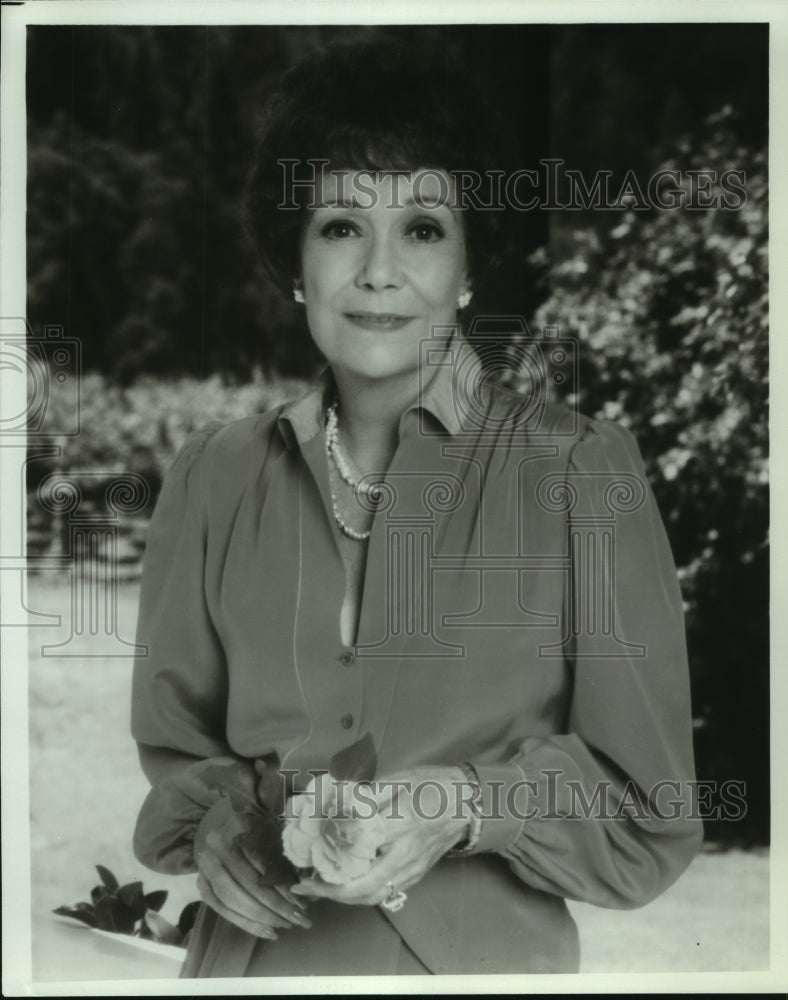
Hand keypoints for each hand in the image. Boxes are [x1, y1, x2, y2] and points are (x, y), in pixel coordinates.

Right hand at [195, 806, 311, 938]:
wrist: (222, 830)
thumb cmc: (258, 830)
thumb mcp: (275, 832)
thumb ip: (288, 856)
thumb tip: (306, 887)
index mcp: (237, 825)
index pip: (263, 861)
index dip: (282, 883)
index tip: (302, 900)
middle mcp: (217, 845)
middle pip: (248, 882)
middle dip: (275, 905)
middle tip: (299, 919)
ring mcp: (206, 867)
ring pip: (233, 899)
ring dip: (262, 917)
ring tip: (285, 926)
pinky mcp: (203, 886)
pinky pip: (223, 910)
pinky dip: (246, 923)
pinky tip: (267, 931)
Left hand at [291, 766, 471, 906]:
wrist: (468, 802)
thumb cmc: (431, 784)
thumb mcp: (398, 778)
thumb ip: (366, 795)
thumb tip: (334, 806)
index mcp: (400, 822)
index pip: (360, 845)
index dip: (331, 853)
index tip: (308, 853)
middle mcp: (406, 852)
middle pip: (365, 885)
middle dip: (331, 891)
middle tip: (304, 885)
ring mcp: (413, 868)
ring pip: (374, 895)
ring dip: (343, 897)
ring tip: (319, 888)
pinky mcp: (417, 875)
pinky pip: (386, 891)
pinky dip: (361, 893)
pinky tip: (345, 885)